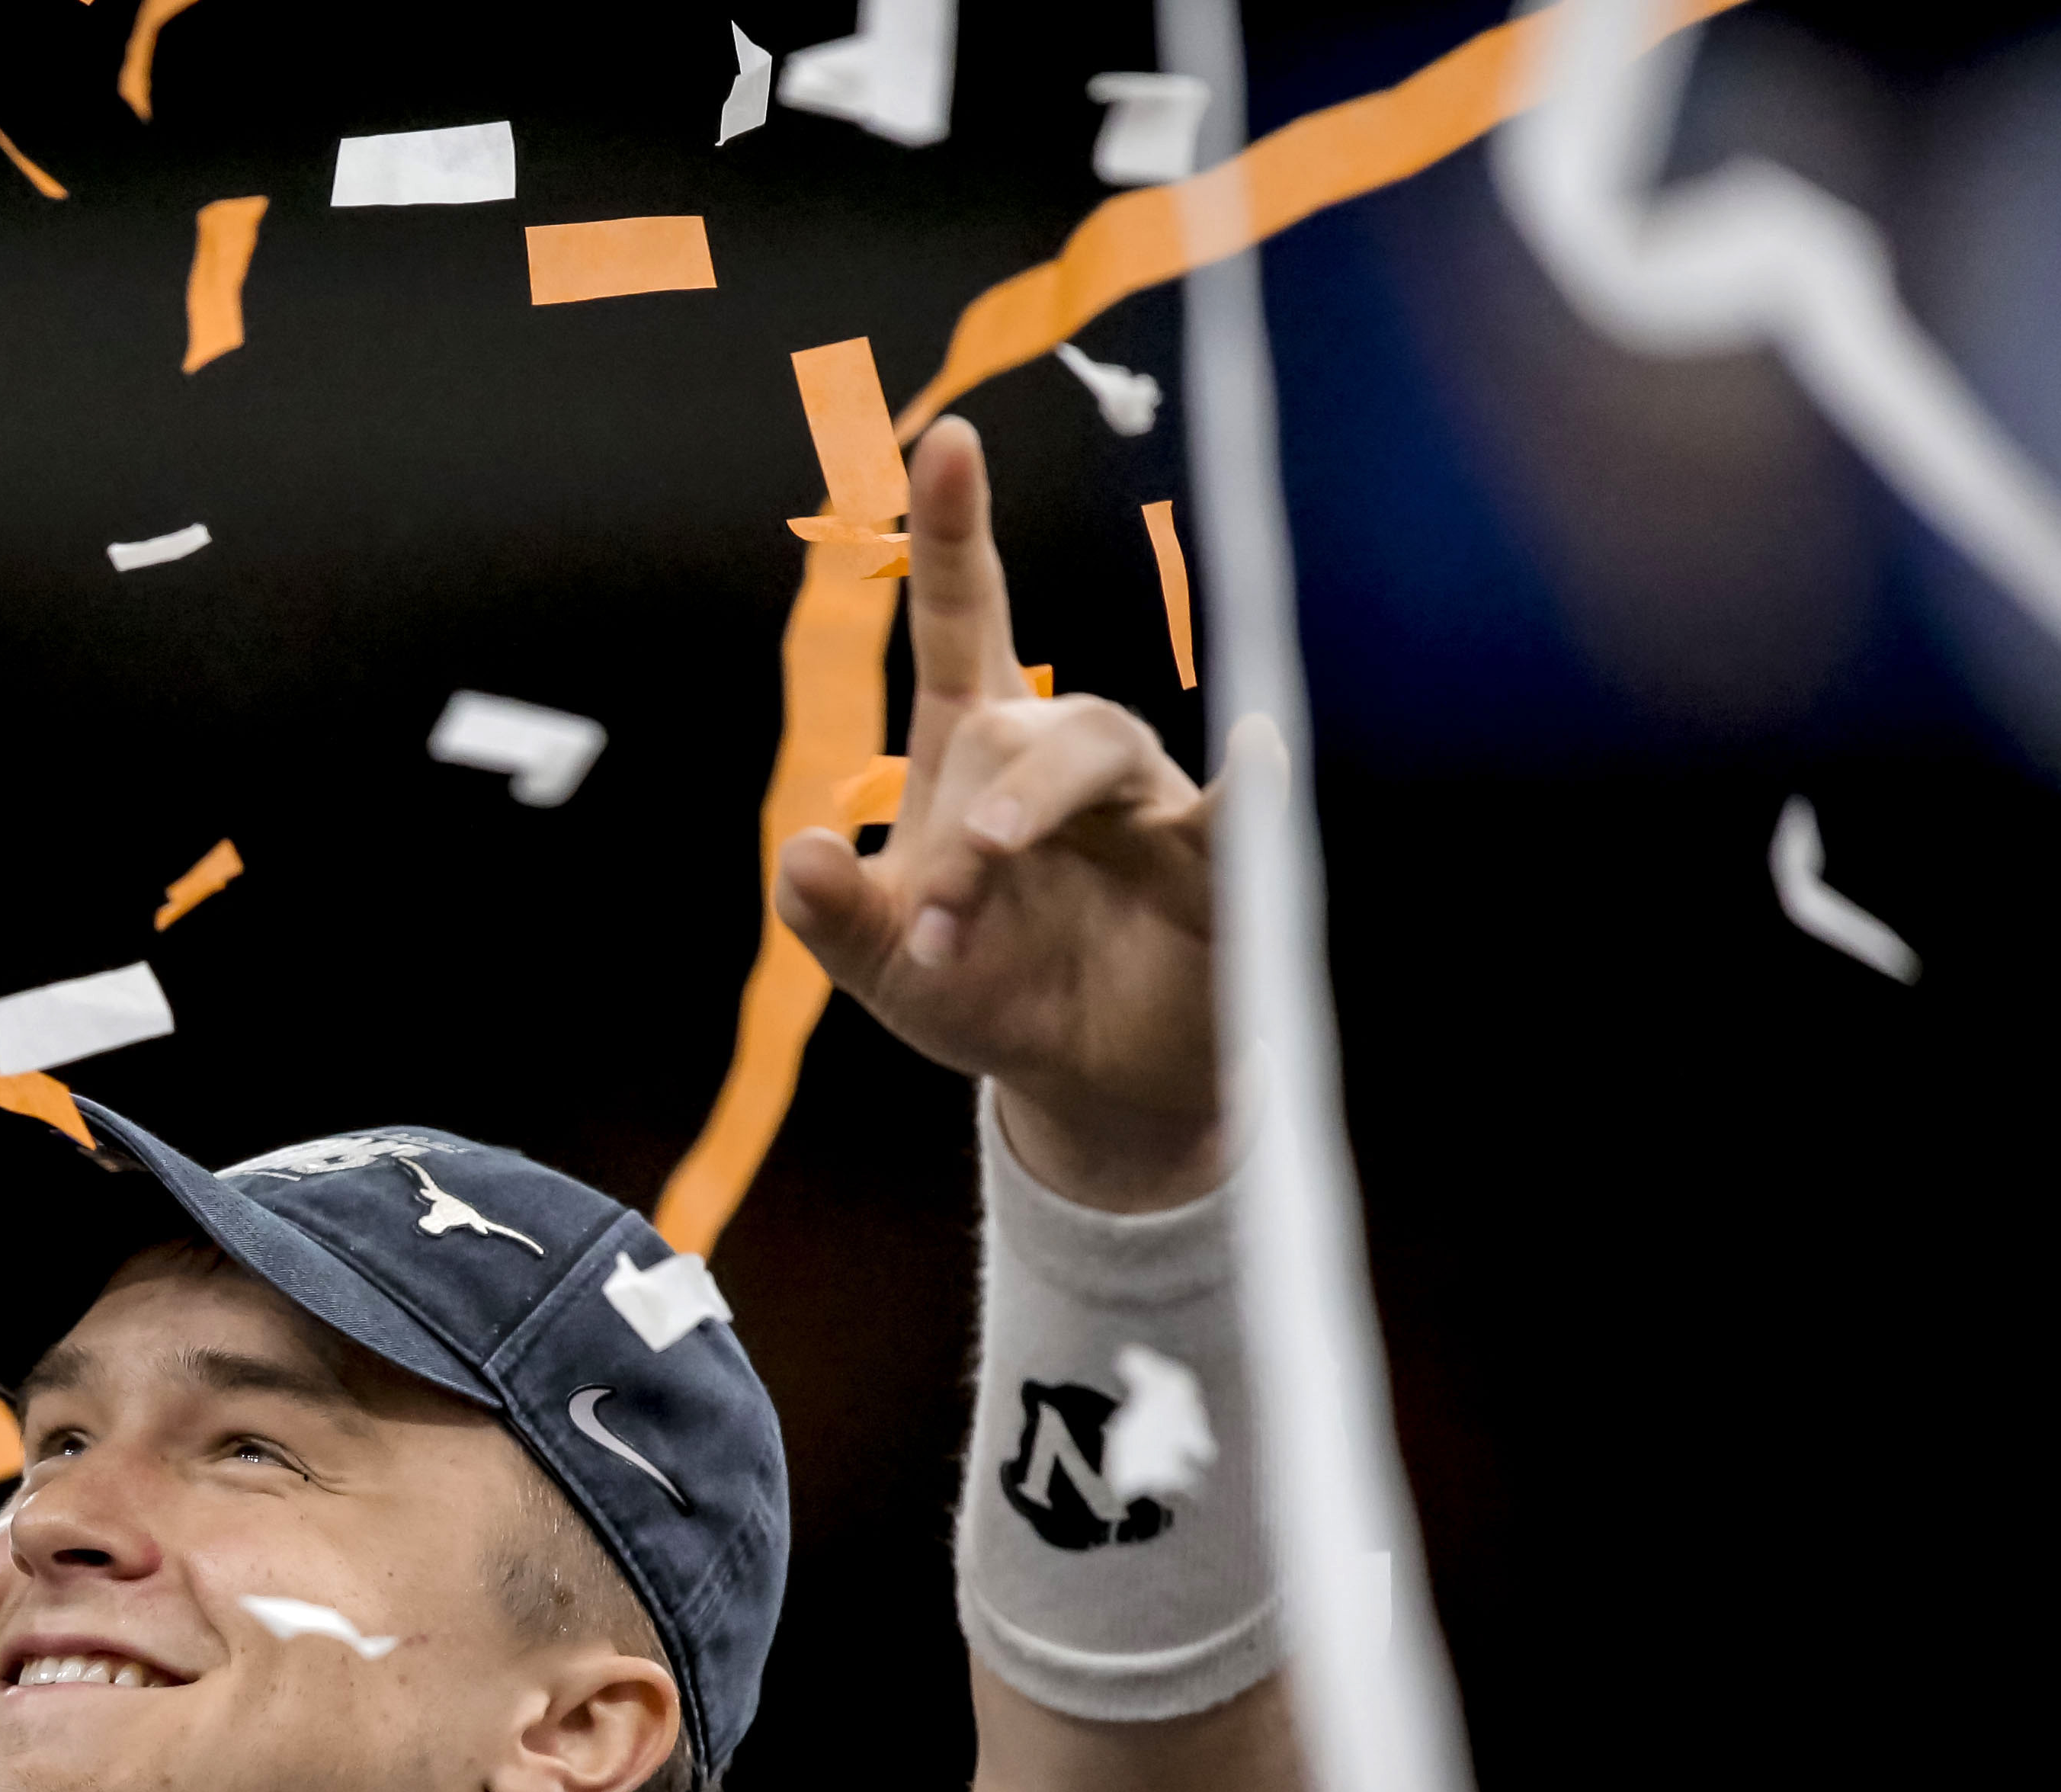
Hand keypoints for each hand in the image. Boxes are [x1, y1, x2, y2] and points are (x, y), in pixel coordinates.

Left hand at [770, 417, 1252, 1211]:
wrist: (1093, 1084)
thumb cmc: (993, 995)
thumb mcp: (889, 966)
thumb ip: (836, 917)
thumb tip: (801, 852)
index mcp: (977, 756)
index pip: (963, 618)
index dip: (952, 532)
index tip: (947, 437)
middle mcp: (1066, 759)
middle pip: (1024, 724)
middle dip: (973, 813)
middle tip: (937, 912)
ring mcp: (1148, 802)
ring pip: (1102, 748)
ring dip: (1034, 807)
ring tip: (985, 869)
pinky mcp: (1219, 866)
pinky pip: (1236, 811)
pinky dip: (1251, 784)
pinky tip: (1259, 754)